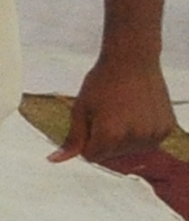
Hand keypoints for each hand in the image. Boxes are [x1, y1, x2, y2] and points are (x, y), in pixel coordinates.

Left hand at [55, 54, 178, 171]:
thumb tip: (55, 160)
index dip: (87, 140)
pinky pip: (149, 142)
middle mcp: (134, 138)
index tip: (91, 121)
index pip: (92, 156)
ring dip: (124, 139)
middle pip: (111, 155)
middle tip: (108, 113)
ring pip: (130, 150)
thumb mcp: (80, 109)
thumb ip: (72, 139)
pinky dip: (141, 133)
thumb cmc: (102, 82)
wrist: (133, 60)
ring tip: (123, 112)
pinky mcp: (166, 128)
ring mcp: (154, 134)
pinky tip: (138, 113)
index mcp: (110, 134)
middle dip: (104, 140)